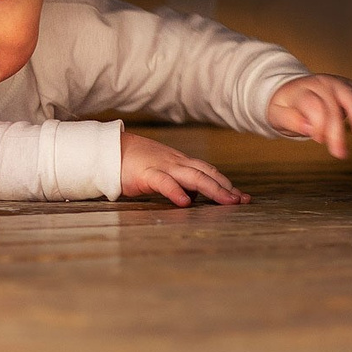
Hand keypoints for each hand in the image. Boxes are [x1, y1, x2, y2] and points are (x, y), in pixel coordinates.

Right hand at [119, 132, 248, 206]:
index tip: (242, 197)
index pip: (209, 171)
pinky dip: (175, 192)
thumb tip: (193, 196)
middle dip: (226, 187)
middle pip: (207, 174)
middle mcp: (176, 163)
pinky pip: (163, 183)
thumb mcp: (161, 172)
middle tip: (242, 201)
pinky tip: (185, 202)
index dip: (226, 183)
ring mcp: (162, 167)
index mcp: (180, 162)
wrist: (109, 150)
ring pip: (193, 177)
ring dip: (213, 189)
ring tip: (227, 201)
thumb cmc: (134, 163)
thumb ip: (178, 182)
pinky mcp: (146, 174)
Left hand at [266, 74, 351, 158]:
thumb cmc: (285, 106)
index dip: (319, 125)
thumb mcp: (277, 115)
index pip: (314, 106)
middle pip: (334, 104)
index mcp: (302, 91)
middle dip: (339, 130)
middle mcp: (321, 84)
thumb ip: (291, 120)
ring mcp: (337, 83)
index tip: (319, 140)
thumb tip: (308, 127)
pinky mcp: (349, 86)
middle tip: (341, 153)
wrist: (290, 90)